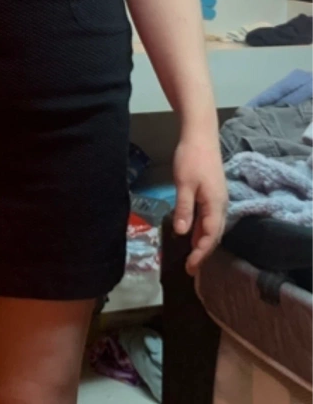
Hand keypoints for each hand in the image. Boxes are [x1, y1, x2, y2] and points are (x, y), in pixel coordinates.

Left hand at [172, 133, 227, 274]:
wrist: (200, 135)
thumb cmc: (191, 158)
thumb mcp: (184, 184)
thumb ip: (184, 209)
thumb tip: (182, 234)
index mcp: (215, 205)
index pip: (210, 236)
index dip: (200, 254)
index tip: (189, 268)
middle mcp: (220, 205)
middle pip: (214, 235)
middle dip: (203, 253)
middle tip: (190, 269)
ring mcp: (218, 199)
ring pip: (212, 227)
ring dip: (202, 242)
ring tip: (192, 257)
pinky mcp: (212, 193)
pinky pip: (209, 218)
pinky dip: (201, 230)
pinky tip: (192, 234)